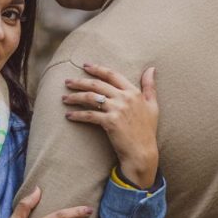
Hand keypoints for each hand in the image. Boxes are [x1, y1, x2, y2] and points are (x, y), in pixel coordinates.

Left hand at [63, 64, 158, 186]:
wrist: (142, 151)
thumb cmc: (147, 129)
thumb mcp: (152, 105)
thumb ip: (150, 86)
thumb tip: (151, 68)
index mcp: (134, 92)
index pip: (112, 75)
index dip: (97, 69)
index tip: (85, 66)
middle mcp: (125, 98)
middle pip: (97, 85)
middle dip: (79, 82)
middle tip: (67, 82)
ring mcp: (117, 109)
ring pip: (90, 98)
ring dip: (75, 97)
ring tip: (64, 98)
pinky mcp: (110, 122)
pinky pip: (89, 115)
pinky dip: (76, 115)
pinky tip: (68, 115)